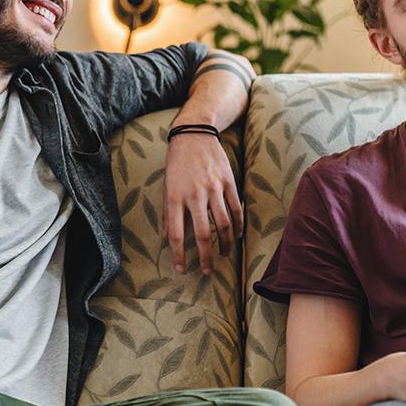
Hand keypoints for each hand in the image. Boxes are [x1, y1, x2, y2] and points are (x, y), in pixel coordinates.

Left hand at [163, 132, 243, 274]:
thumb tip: (167, 240)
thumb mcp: (166, 187)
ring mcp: (214, 188)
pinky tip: (237, 236)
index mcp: (175, 197)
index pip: (176, 234)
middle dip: (206, 257)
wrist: (194, 133)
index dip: (179, 255)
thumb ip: (168, 214)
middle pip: (203, 234)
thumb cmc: (177, 163)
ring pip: (224, 224)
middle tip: (207, 271)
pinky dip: (238, 225)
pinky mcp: (229, 181)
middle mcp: (195, 194)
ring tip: (223, 255)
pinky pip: (236, 208)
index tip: (182, 269)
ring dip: (224, 244)